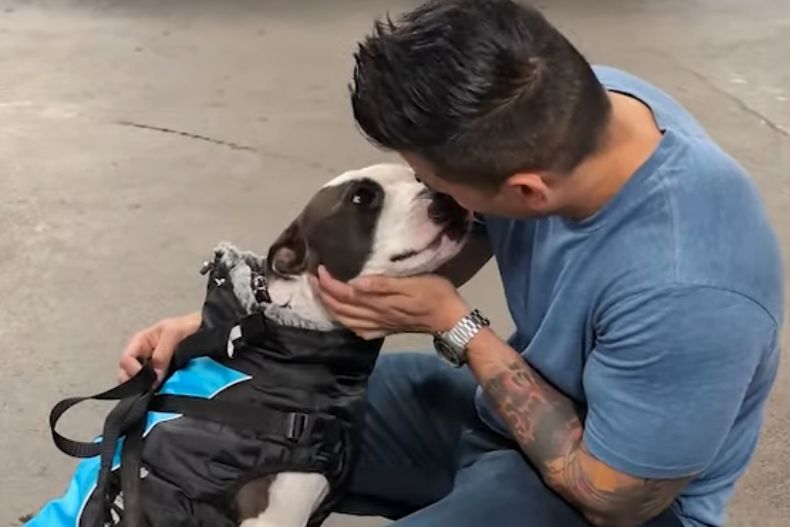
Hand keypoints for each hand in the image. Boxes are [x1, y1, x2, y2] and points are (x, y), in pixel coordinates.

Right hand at [118, 312, 201, 382]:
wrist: (209, 330)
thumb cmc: (190, 325)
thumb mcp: (173, 332)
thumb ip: (162, 353)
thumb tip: (155, 376)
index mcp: (141, 342)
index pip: (126, 359)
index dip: (132, 370)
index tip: (148, 377)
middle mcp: (145, 355)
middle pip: (128, 373)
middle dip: (136, 382)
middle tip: (149, 387)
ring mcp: (155, 366)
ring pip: (141, 381)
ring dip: (146, 387)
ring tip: (157, 389)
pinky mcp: (166, 375)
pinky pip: (156, 385)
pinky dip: (157, 389)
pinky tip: (164, 390)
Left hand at [313, 266, 468, 339]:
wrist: (450, 319)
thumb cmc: (434, 294)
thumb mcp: (412, 283)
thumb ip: (383, 284)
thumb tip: (354, 283)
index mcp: (379, 303)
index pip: (345, 294)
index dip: (329, 283)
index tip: (319, 269)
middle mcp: (374, 316)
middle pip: (341, 308)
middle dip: (323, 294)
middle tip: (313, 278)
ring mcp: (379, 325)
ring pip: (346, 320)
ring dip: (330, 307)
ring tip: (321, 293)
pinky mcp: (385, 330)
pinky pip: (358, 329)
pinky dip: (345, 322)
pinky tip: (343, 316)